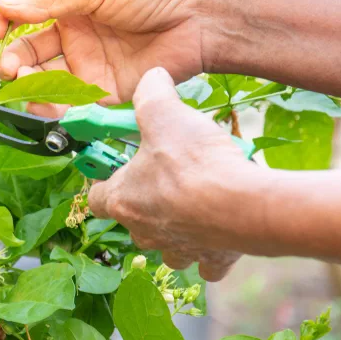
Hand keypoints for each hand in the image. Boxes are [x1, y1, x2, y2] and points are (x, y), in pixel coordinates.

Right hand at [0, 0, 215, 117]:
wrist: (200, 20)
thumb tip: (4, 5)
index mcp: (70, 7)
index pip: (25, 17)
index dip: (5, 23)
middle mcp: (75, 39)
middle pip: (29, 54)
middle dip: (13, 61)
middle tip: (7, 68)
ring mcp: (88, 68)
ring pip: (45, 82)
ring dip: (28, 85)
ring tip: (23, 82)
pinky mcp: (104, 95)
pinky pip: (71, 106)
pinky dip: (53, 109)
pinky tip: (45, 103)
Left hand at [87, 68, 259, 280]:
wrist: (244, 205)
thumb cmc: (195, 162)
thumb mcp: (164, 114)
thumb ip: (151, 93)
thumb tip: (151, 76)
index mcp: (122, 200)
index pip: (96, 198)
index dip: (104, 181)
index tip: (118, 167)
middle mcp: (144, 231)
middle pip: (134, 220)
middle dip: (147, 201)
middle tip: (169, 176)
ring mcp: (177, 249)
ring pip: (167, 244)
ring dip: (177, 226)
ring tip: (197, 201)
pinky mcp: (211, 260)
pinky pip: (205, 262)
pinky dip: (211, 250)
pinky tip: (222, 229)